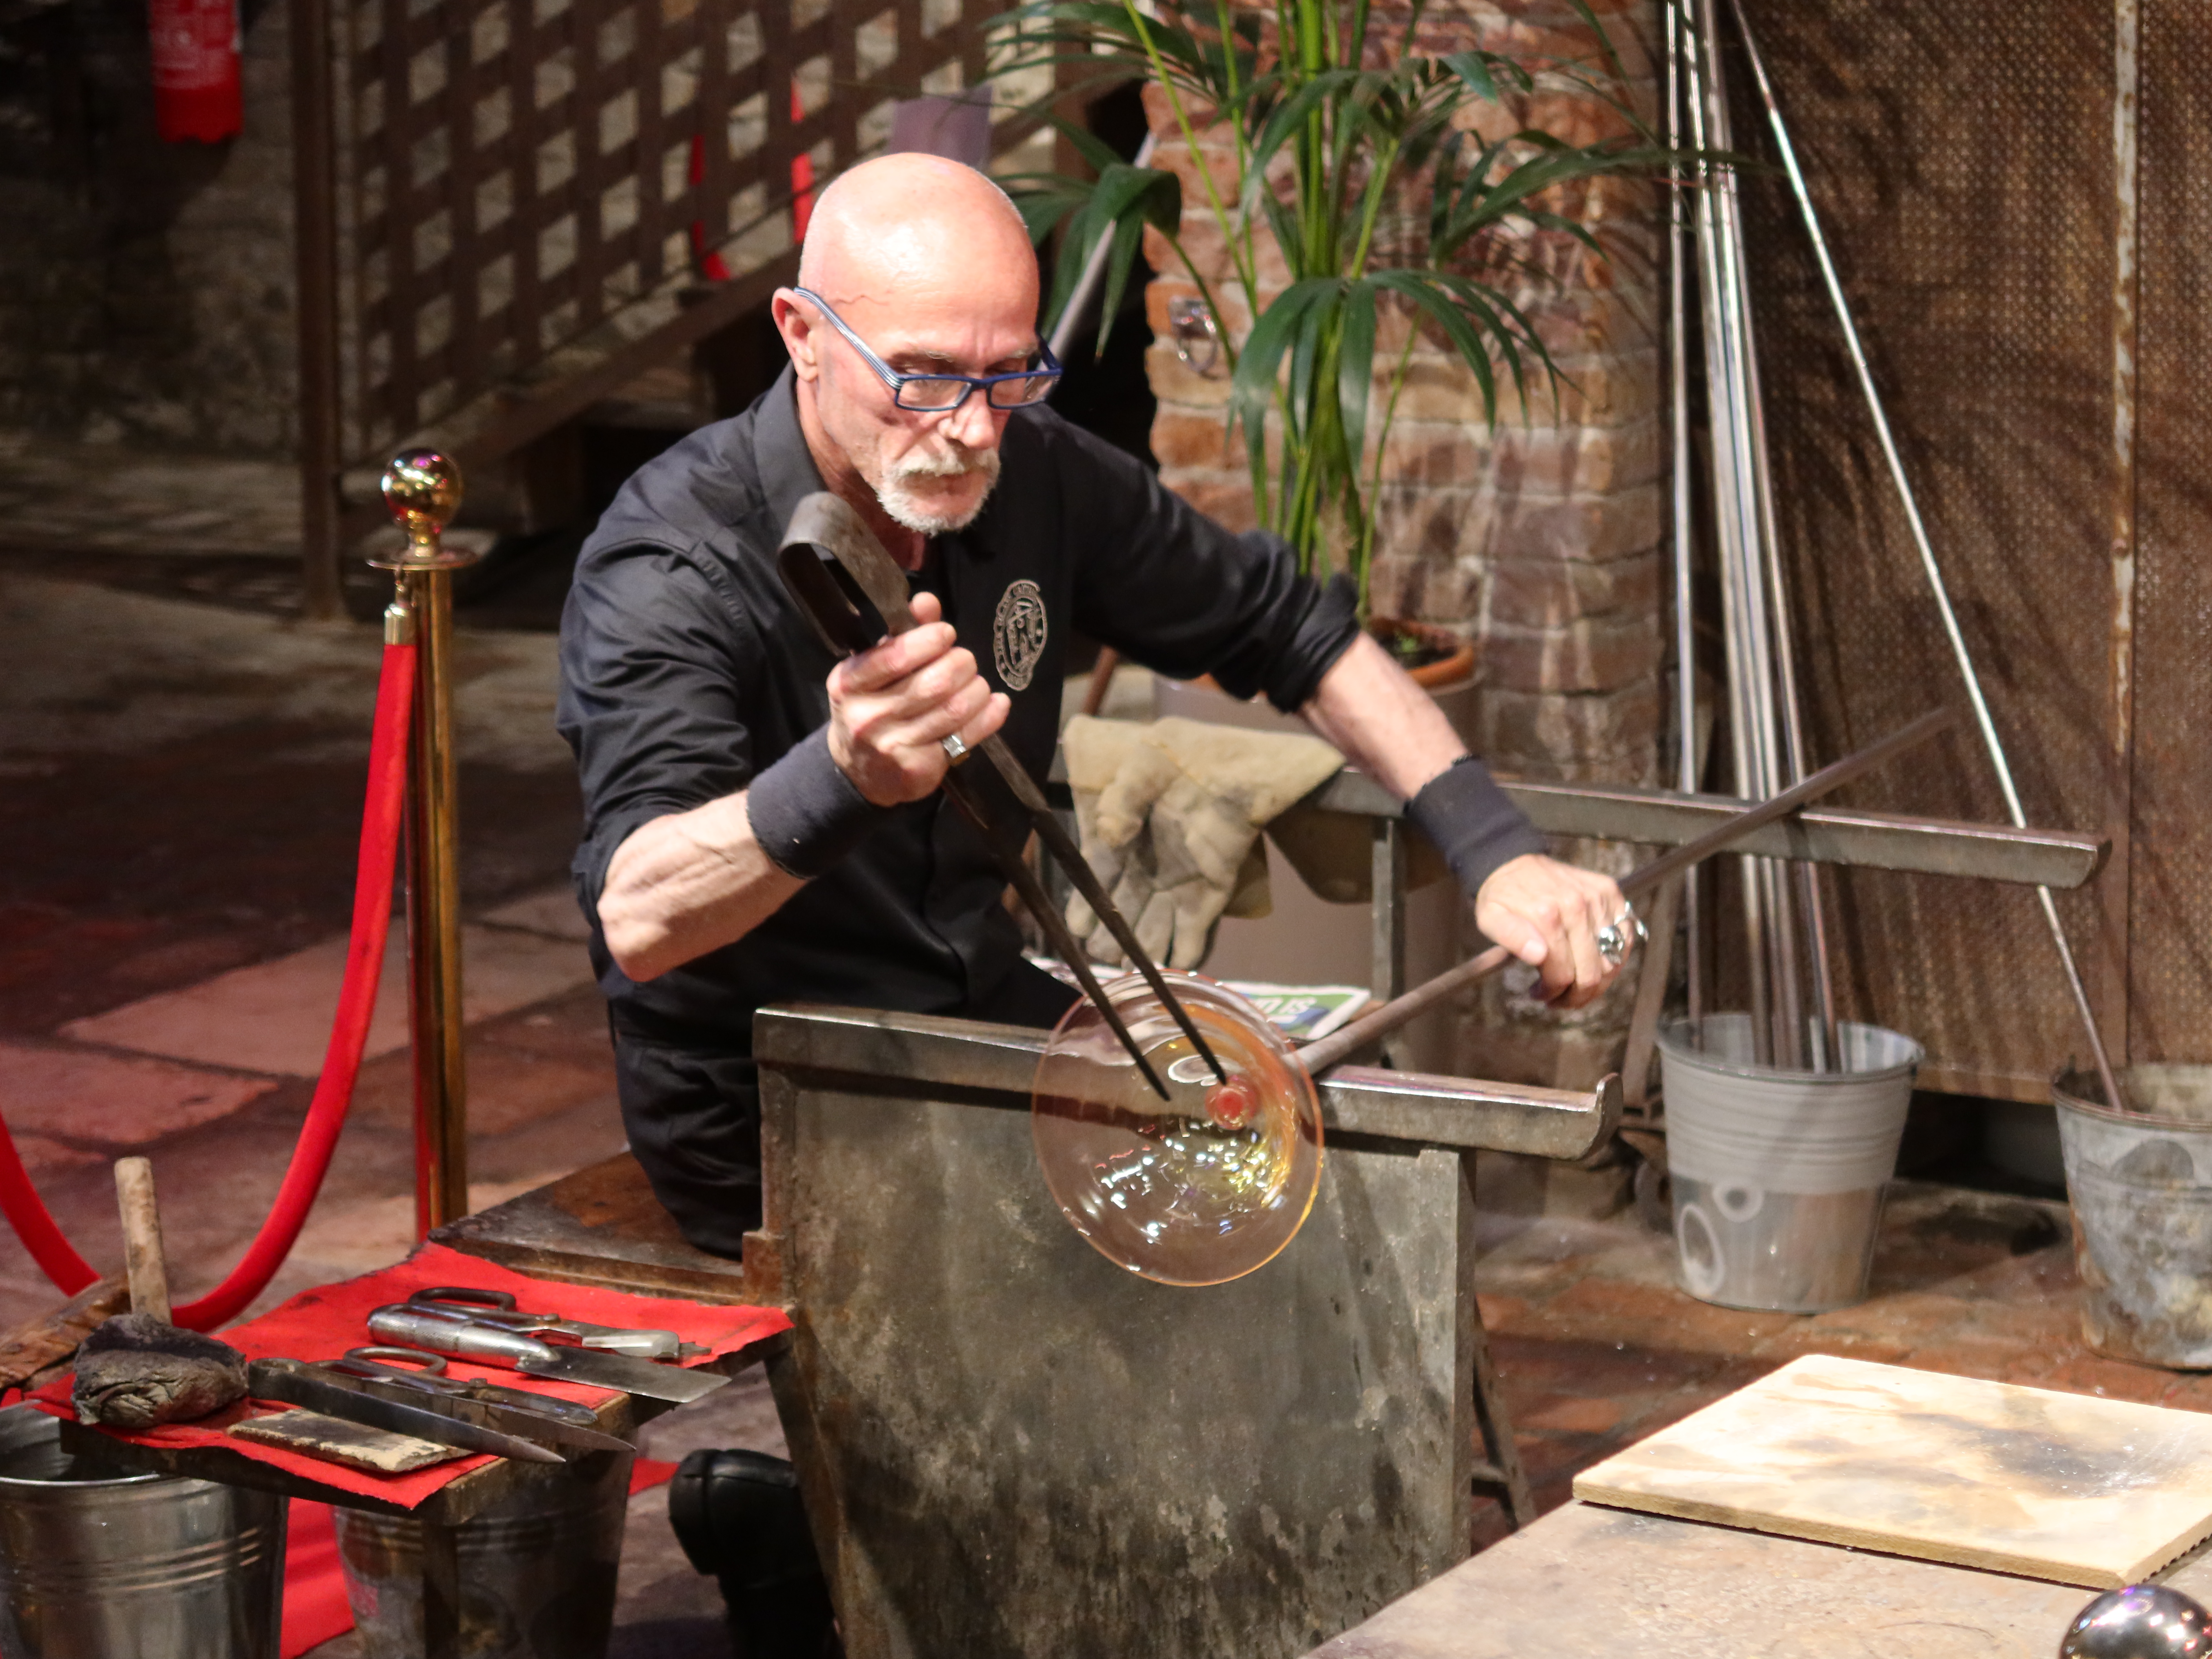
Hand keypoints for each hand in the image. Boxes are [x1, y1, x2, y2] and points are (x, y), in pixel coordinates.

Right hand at [827, 591, 1008, 805]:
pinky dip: (989, 716)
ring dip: (977, 689)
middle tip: (965, 662)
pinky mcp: (917, 769)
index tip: (946, 634)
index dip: (931, 639)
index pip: (897, 656)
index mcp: (849, 683)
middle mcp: (867, 716)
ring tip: (976, 684)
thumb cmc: (870, 707)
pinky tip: (995, 704)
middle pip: (935, 682)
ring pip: (955, 708)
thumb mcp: (873, 670)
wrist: (858, 771)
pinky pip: (966, 737)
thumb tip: (926, 602)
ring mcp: (892, 746)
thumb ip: (901, 634)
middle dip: (961, 664)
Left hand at [1474, 853, 1628, 1008]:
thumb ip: (1512, 937)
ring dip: (1597, 982)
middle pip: (1592, 973)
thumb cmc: (1501, 896)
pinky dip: (1615, 957)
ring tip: (1576, 985)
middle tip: (1561, 999)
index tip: (1540, 996)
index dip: (1553, 994)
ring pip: (1612, 961)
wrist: (1513, 860)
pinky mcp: (1610, 892)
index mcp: (1547, 915)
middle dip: (1577, 996)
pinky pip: (1626, 936)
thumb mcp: (1491, 919)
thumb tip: (1538, 955)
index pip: (1563, 975)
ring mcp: (1597, 898)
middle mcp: (1577, 905)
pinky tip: (1594, 962)